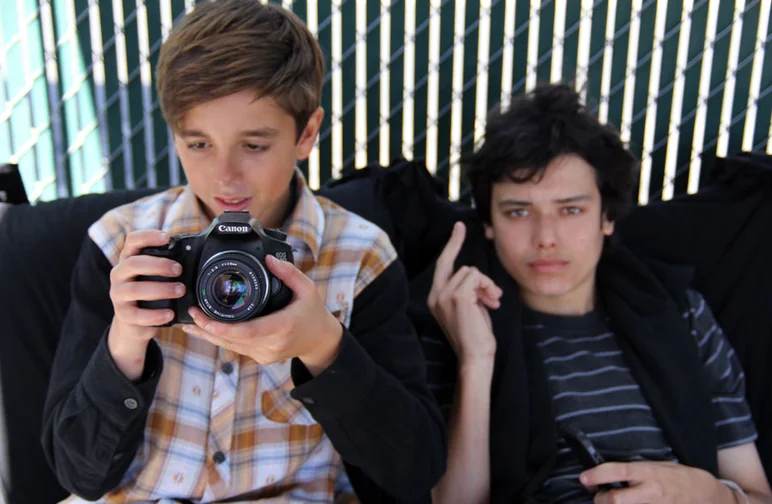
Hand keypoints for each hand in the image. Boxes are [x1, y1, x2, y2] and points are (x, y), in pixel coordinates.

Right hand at [107, 229, 184, 378]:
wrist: (134, 322)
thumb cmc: (150, 292)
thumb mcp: (155, 274)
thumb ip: (168, 263)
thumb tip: (196, 251)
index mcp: (129, 259)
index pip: (133, 240)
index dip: (148, 236)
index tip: (167, 237)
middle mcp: (119, 274)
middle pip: (134, 263)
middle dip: (158, 265)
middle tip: (179, 269)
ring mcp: (118, 294)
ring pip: (135, 289)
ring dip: (161, 289)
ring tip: (180, 290)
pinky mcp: (123, 315)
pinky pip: (137, 315)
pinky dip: (155, 315)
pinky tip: (170, 314)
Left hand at [182, 254, 343, 375]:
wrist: (320, 340)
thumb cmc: (313, 312)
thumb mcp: (307, 288)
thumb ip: (289, 273)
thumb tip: (269, 258)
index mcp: (283, 326)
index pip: (247, 331)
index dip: (222, 327)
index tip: (203, 318)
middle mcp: (272, 344)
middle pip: (232, 341)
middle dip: (207, 329)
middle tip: (190, 314)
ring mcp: (266, 354)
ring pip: (231, 347)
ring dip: (209, 336)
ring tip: (189, 324)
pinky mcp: (261, 358)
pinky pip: (237, 349)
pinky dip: (221, 339)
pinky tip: (206, 331)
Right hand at [427, 222, 501, 365]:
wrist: (475, 357)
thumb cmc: (475, 336)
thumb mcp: (469, 307)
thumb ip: (467, 290)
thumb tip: (476, 277)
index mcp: (436, 298)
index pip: (442, 265)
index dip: (452, 244)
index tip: (459, 227)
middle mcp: (436, 295)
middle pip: (460, 266)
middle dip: (476, 271)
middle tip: (485, 279)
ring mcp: (444, 295)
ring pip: (471, 271)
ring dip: (486, 285)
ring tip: (491, 302)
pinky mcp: (457, 297)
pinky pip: (476, 278)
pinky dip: (487, 288)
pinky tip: (491, 304)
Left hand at [581, 461, 736, 503]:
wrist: (709, 495)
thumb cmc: (681, 478)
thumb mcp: (659, 466)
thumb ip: (637, 471)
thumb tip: (611, 475)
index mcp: (650, 473)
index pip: (619, 472)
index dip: (598, 475)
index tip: (584, 478)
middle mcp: (652, 491)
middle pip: (616, 500)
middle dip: (601, 500)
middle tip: (599, 496)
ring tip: (611, 503)